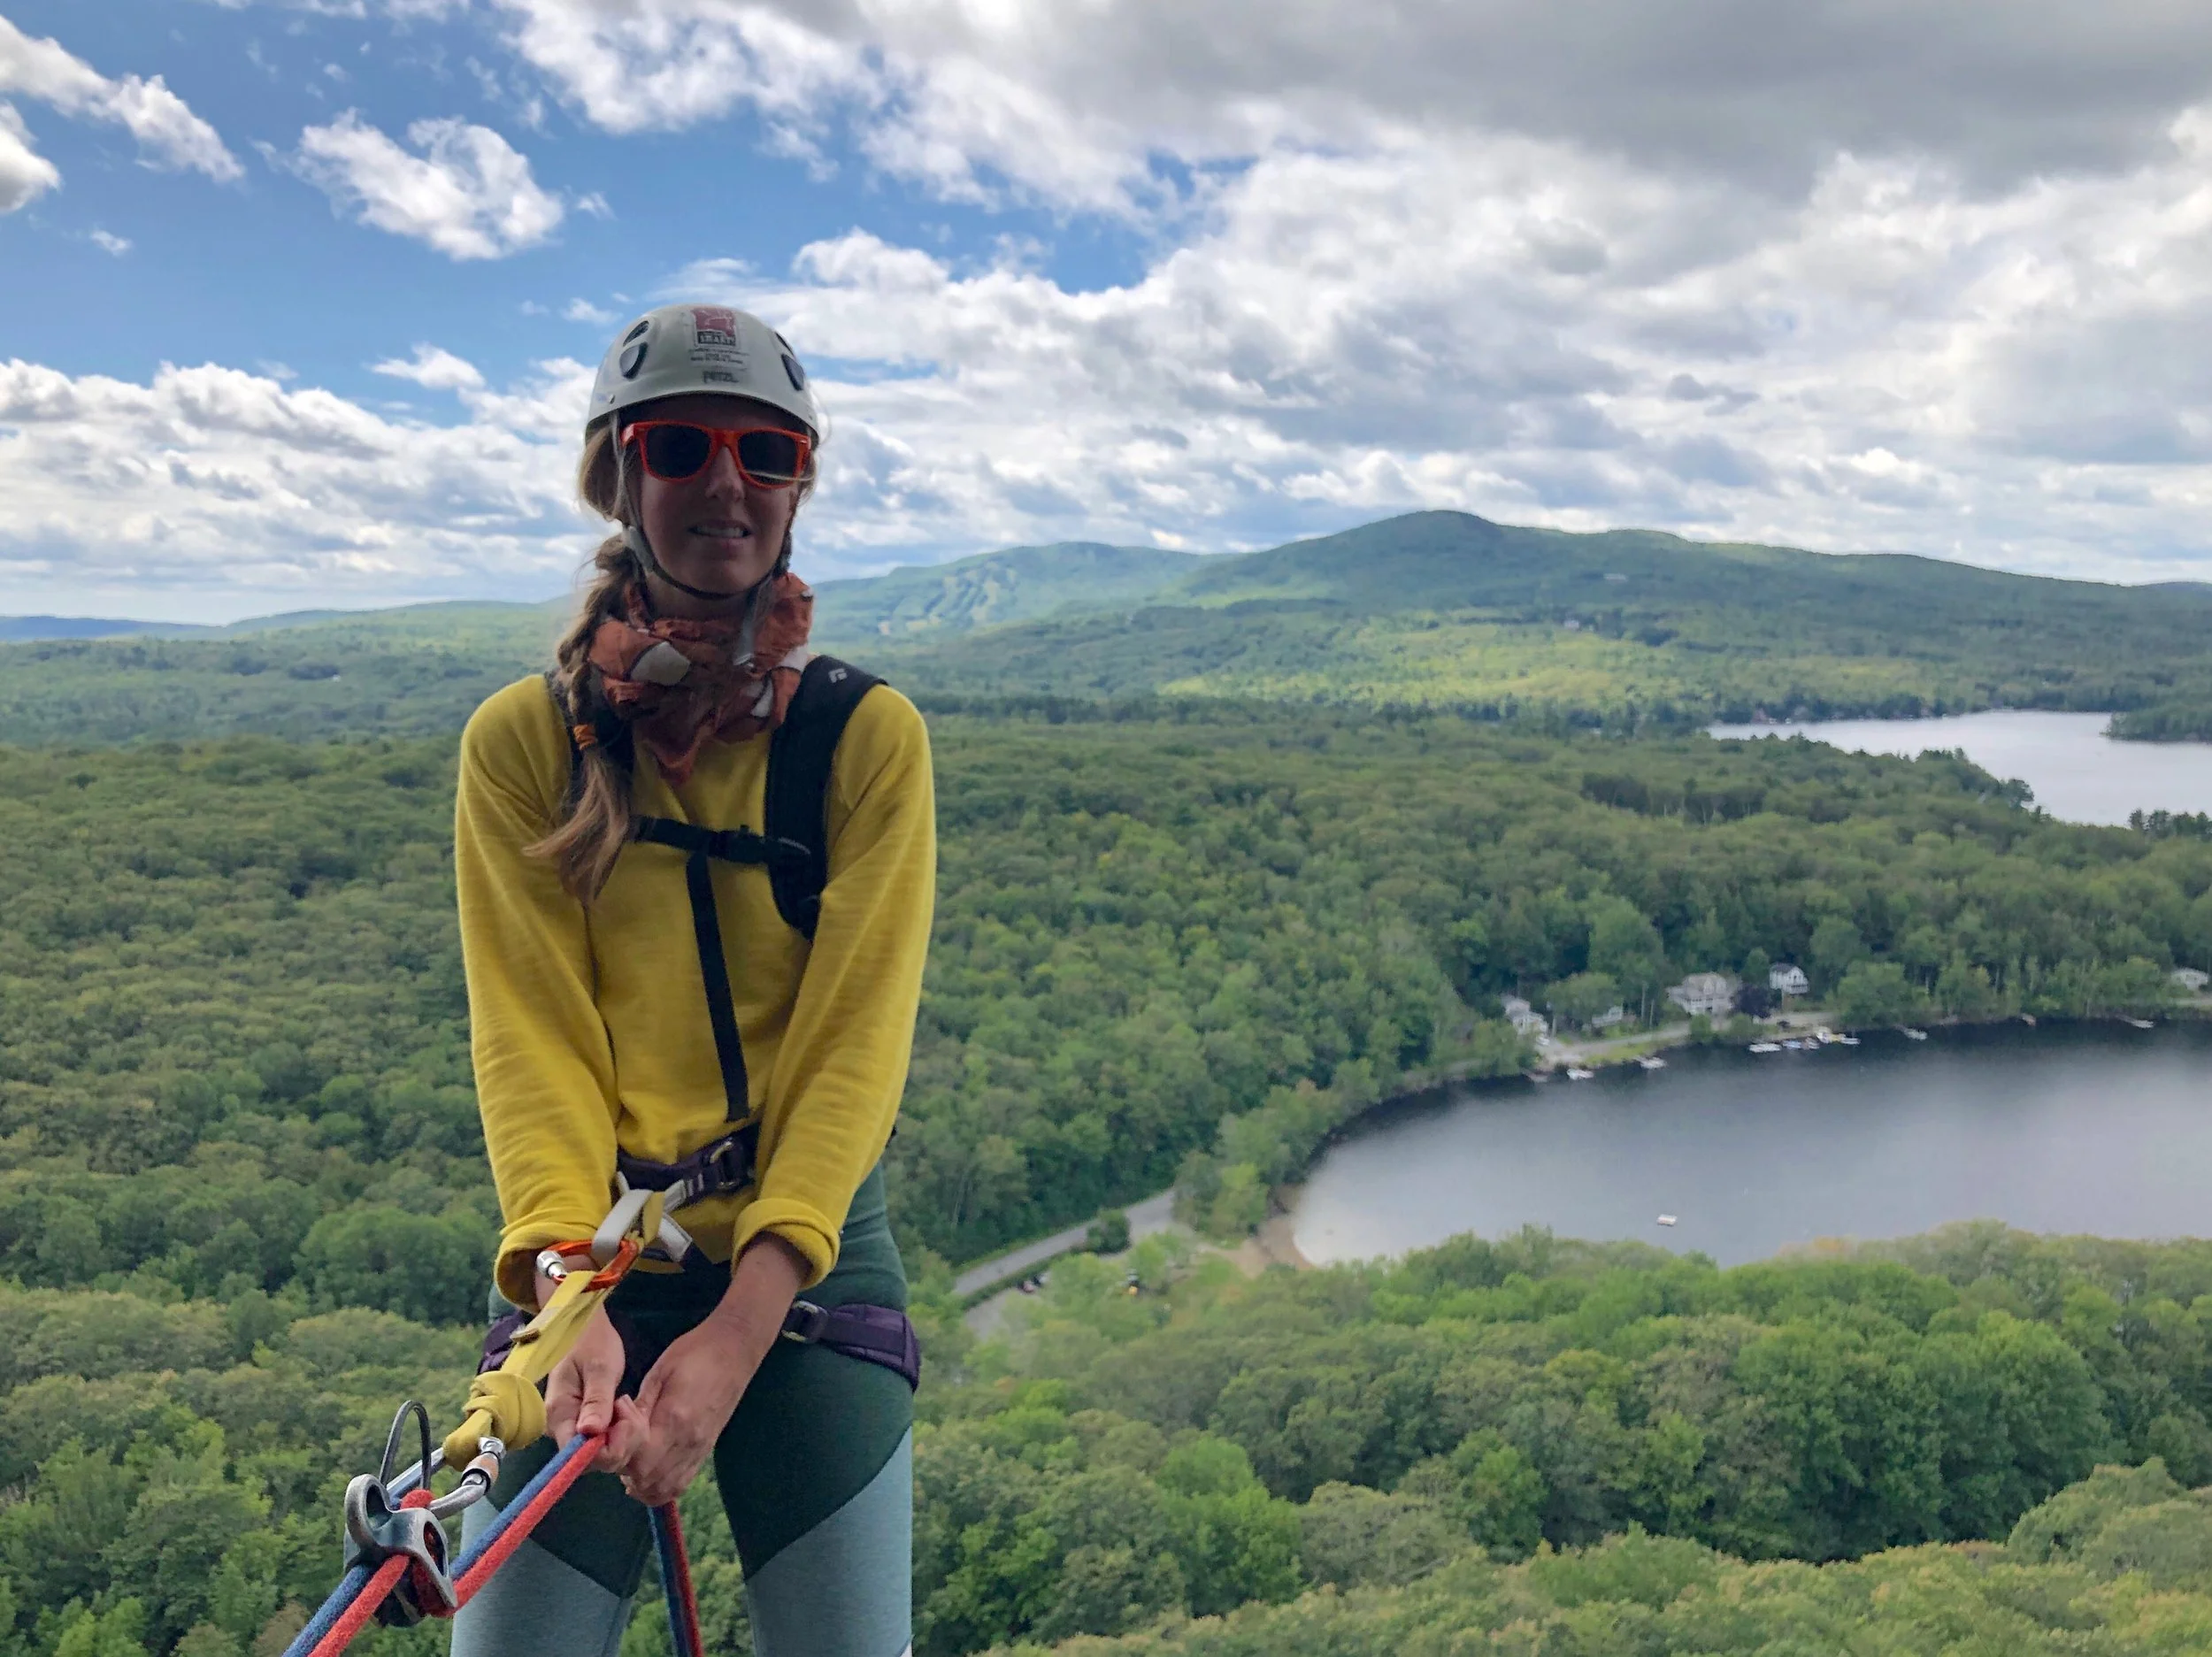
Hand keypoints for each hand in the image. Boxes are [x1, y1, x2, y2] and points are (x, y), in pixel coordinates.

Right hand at [543, 1304, 642, 1473]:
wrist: (584, 1327)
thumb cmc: (590, 1341)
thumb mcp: (599, 1367)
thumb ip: (596, 1401)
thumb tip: (589, 1434)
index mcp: (559, 1415)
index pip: (578, 1456)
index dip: (606, 1450)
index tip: (625, 1423)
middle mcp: (560, 1429)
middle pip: (591, 1460)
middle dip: (619, 1442)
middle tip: (629, 1407)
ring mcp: (572, 1428)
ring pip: (600, 1453)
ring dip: (622, 1435)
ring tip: (627, 1404)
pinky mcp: (583, 1425)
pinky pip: (602, 1441)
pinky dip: (619, 1430)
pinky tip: (625, 1409)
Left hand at [615, 1318, 762, 1506]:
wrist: (735, 1350)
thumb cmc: (694, 1353)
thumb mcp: (659, 1373)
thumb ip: (639, 1407)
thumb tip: (617, 1430)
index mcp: (674, 1419)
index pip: (638, 1460)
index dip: (619, 1451)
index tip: (616, 1428)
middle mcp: (688, 1442)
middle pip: (647, 1481)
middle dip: (625, 1469)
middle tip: (619, 1444)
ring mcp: (699, 1450)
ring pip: (663, 1489)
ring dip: (640, 1482)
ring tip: (631, 1459)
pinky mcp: (705, 1451)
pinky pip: (680, 1484)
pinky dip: (659, 1486)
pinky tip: (649, 1469)